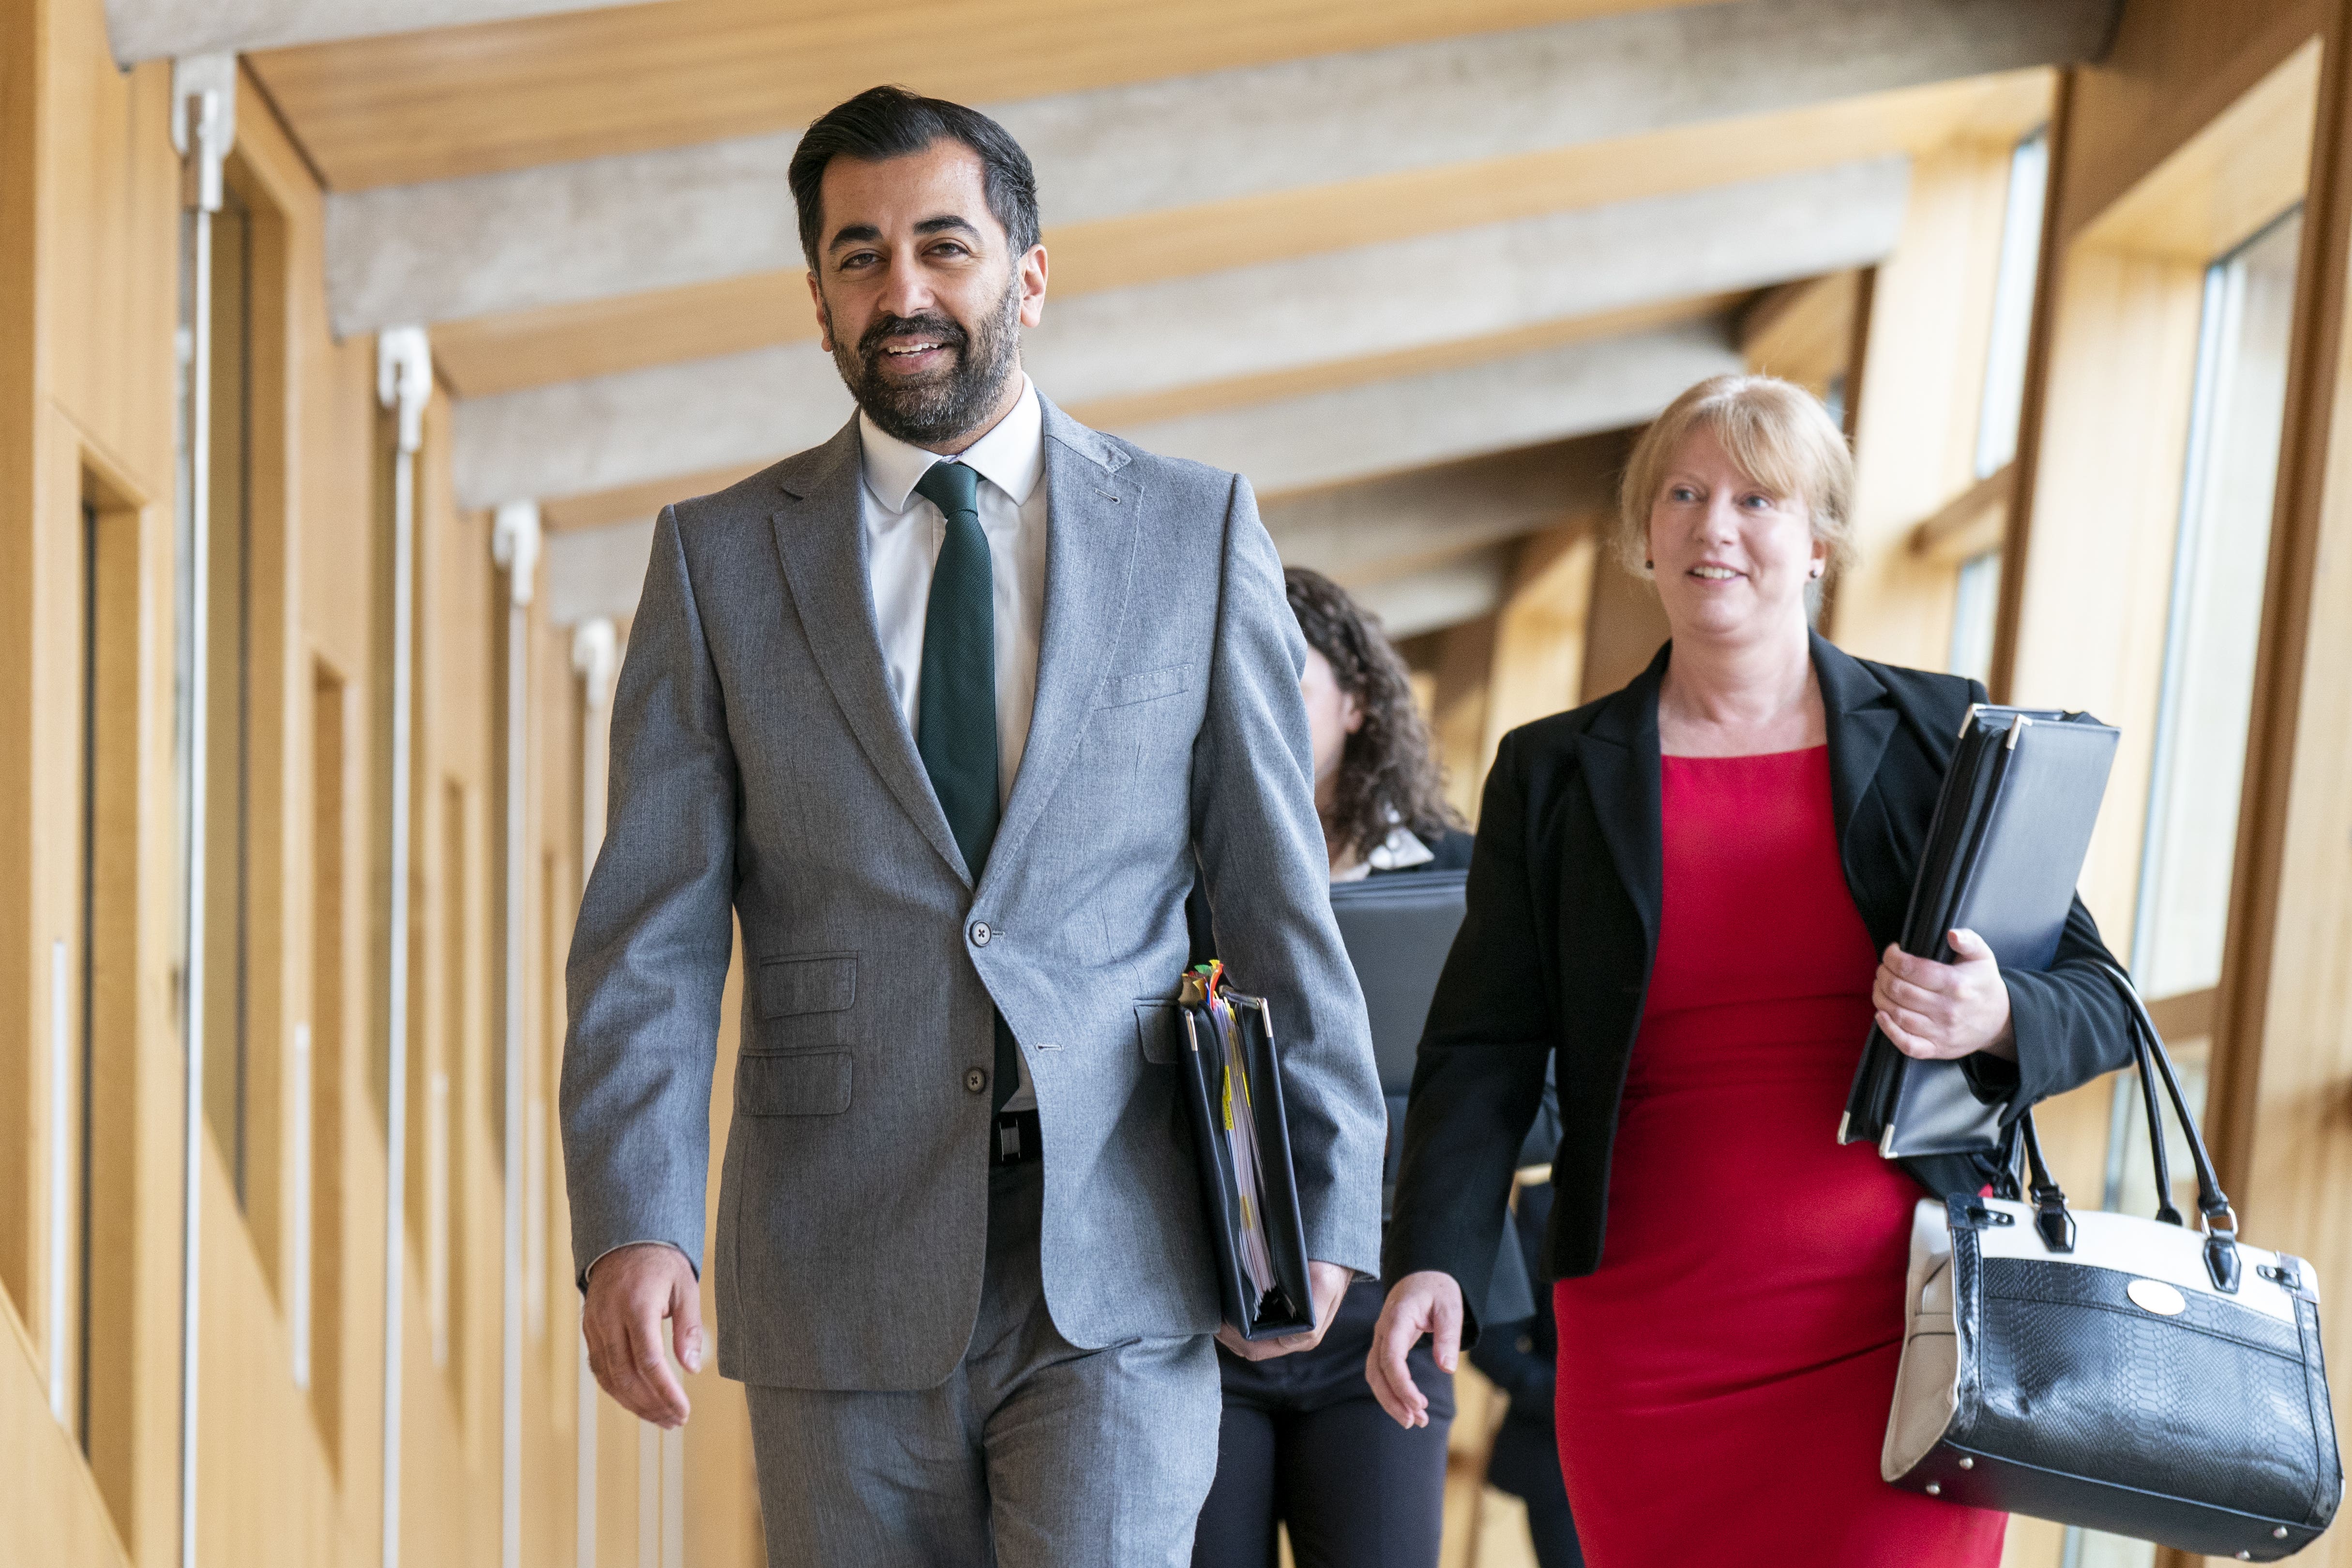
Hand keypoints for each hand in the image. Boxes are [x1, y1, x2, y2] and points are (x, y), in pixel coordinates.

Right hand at [583, 1242, 702, 1427]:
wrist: (624, 1240)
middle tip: (675, 1421)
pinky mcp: (588, 1330)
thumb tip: (692, 1369)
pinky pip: (599, 1368)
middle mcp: (610, 1318)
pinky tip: (638, 1402)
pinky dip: (617, 1390)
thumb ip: (688, 1327)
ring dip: (634, 1404)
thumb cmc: (661, 1263)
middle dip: (651, 1405)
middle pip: (626, 1376)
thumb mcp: (685, 1286)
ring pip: (609, 1378)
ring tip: (662, 1419)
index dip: (666, 1391)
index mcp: (636, 1305)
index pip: (649, 1361)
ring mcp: (594, 1325)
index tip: (684, 1412)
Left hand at [1216, 1260, 1352, 1361]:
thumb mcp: (1324, 1287)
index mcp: (1301, 1338)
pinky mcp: (1279, 1312)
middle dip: (1227, 1335)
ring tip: (1217, 1309)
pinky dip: (1238, 1315)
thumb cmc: (1330, 1269)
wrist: (1337, 1254)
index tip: (1218, 1321)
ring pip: (1248, 1336)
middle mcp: (1290, 1337)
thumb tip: (1294, 1338)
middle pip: (1248, 1346)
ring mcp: (1284, 1326)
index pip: (1256, 1349)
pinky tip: (1228, 1302)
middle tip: (1211, 1315)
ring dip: (1230, 1326)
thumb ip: (1312, 1317)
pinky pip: (1252, 1321)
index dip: (1233, 1339)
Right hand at [1366, 1270, 1462, 1428]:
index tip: (1419, 1404)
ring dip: (1390, 1400)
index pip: (1391, 1358)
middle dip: (1392, 1400)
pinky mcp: (1386, 1345)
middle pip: (1377, 1372)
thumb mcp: (1450, 1307)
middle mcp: (1383, 1330)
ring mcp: (1382, 1338)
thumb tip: (1447, 1368)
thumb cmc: (1437, 1288)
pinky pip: (1381, 1371)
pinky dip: (1391, 1391)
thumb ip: (1448, 1335)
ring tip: (1414, 1420)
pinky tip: (1409, 1404)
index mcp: (1397, 1319)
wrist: (1423, 1274)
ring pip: (1375, 1375)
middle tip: (1415, 1422)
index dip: (1402, 1385)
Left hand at [1875, 930, 2015, 1061]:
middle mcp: (1948, 1010)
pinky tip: (1881, 1015)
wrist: (2000, 1021)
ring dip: (1880, 998)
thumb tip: (1952, 934)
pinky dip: (1889, 1030)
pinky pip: (1907, 1045)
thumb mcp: (1983, 957)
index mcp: (1957, 984)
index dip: (1893, 958)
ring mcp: (1942, 1032)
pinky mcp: (1937, 1049)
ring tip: (1880, 985)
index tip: (1891, 952)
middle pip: (1900, 991)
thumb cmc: (1984, 984)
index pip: (1911, 969)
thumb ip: (1968, 940)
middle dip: (1883, 975)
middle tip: (1883, 968)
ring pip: (1898, 1015)